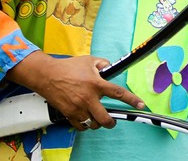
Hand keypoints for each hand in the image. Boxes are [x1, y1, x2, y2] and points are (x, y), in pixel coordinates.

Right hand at [7, 51, 144, 130]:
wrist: (47, 75)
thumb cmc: (68, 67)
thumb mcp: (89, 60)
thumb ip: (103, 64)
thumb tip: (110, 67)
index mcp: (96, 84)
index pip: (118, 93)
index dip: (132, 99)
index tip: (141, 104)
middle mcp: (88, 98)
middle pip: (105, 118)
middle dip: (111, 122)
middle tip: (113, 120)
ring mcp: (78, 107)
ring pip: (93, 124)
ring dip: (97, 123)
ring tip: (98, 117)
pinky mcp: (68, 114)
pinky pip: (80, 126)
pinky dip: (85, 125)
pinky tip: (86, 119)